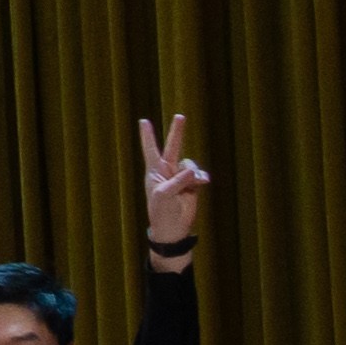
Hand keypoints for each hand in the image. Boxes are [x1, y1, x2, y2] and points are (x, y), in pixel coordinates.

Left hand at [138, 108, 213, 259]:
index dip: (147, 135)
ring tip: (194, 184)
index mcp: (154, 171)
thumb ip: (178, 181)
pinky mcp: (192, 184)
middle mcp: (167, 171)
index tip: (143, 120)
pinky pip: (200, 174)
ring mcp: (180, 177)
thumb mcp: (165, 195)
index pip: (150, 149)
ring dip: (194, 173)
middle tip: (180, 116)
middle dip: (177, 132)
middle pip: (173, 147)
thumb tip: (193, 171)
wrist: (173, 228)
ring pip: (191, 164)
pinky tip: (202, 183)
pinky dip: (202, 178)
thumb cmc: (161, 211)